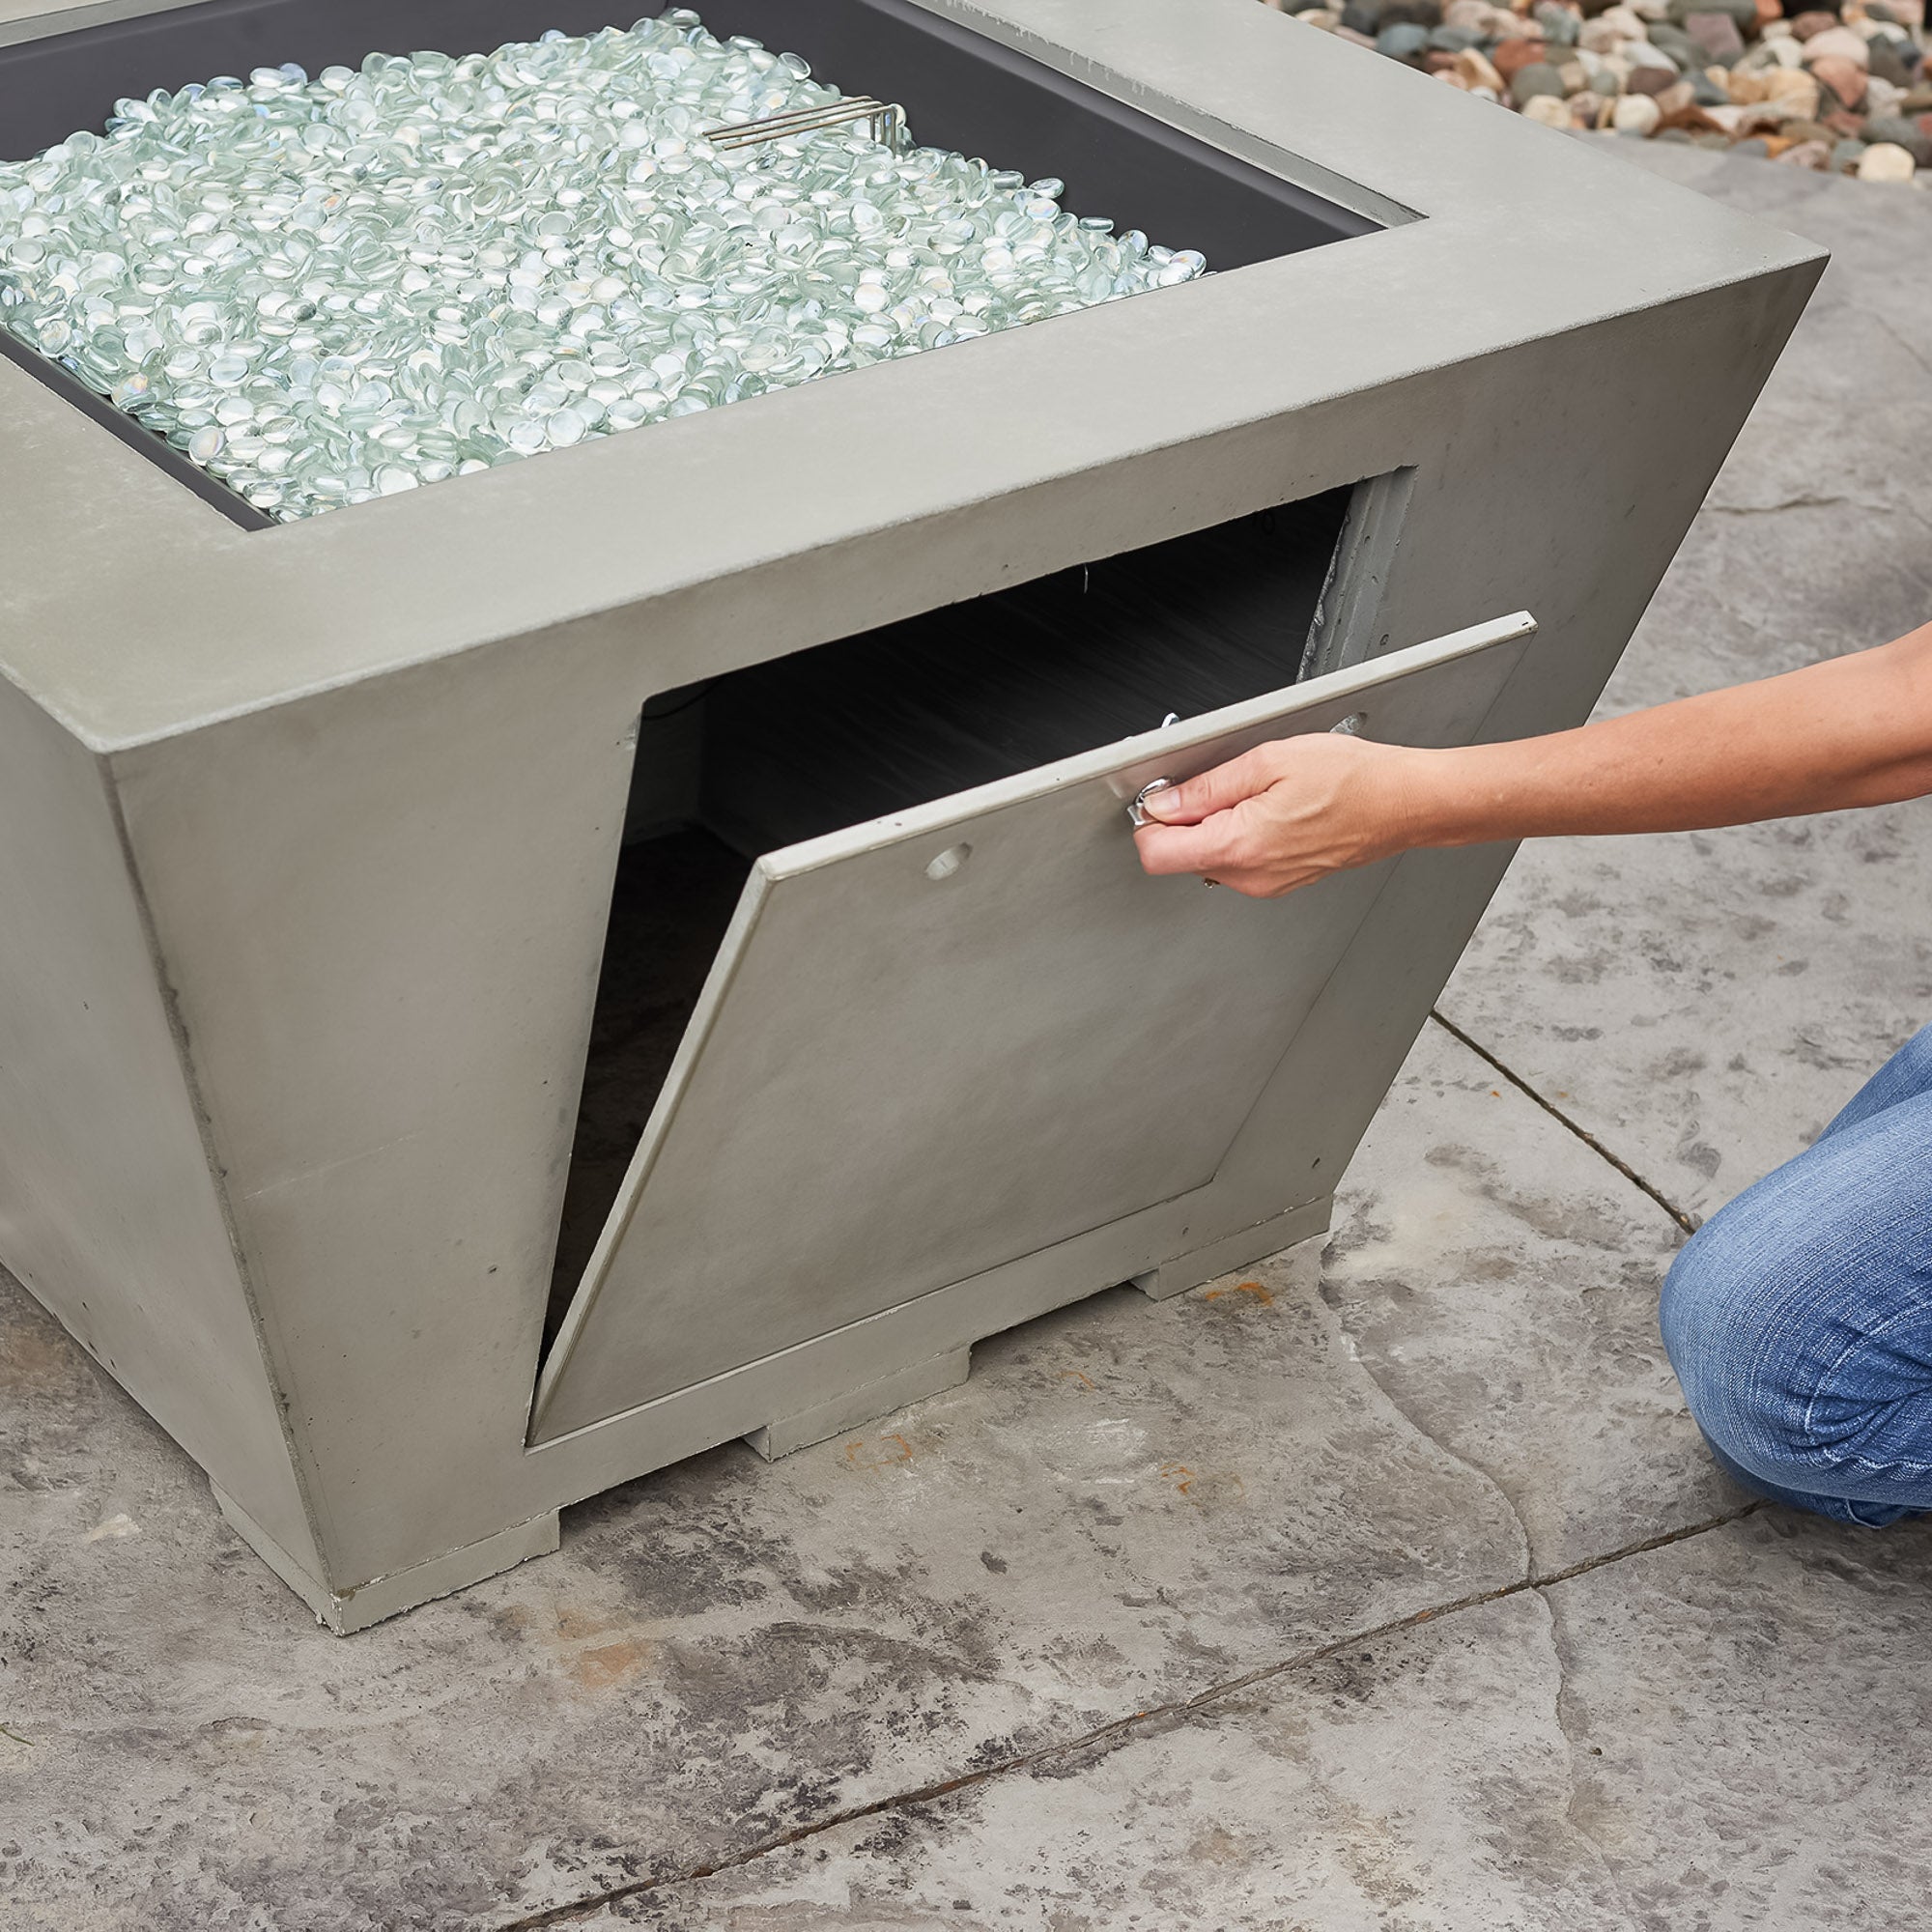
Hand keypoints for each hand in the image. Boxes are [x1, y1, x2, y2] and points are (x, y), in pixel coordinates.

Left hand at [1132, 732, 1432, 897]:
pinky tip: (1274, 810)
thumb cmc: (1352, 779)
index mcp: (1240, 844)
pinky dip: (1242, 837)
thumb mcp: (1268, 761)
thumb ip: (1205, 787)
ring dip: (1217, 827)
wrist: (1404, 803)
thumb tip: (1164, 804)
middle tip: (1223, 785)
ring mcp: (1267, 884)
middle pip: (1182, 857)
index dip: (1151, 823)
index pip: (1156, 854)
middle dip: (1186, 821)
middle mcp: (1250, 875)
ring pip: (1211, 859)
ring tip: (1260, 794)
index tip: (1163, 799)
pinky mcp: (1280, 883)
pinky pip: (1240, 863)